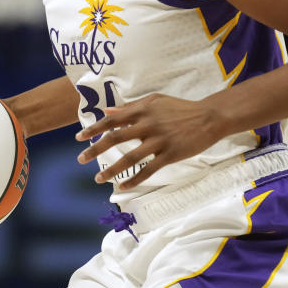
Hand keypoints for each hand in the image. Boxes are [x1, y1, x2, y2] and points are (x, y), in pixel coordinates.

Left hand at [75, 93, 224, 190]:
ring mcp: (159, 140)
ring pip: (130, 158)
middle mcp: (147, 124)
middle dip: (95, 149)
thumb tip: (108, 112)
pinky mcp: (170, 154)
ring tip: (98, 179)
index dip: (93, 129)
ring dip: (112, 170)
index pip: (112, 120)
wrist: (208, 117)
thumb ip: (131, 107)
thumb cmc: (180, 108)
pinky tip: (123, 187)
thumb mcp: (155, 101)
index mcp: (142, 110)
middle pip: (115, 138)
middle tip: (80, 159)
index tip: (79, 138)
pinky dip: (134, 179)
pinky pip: (148, 169)